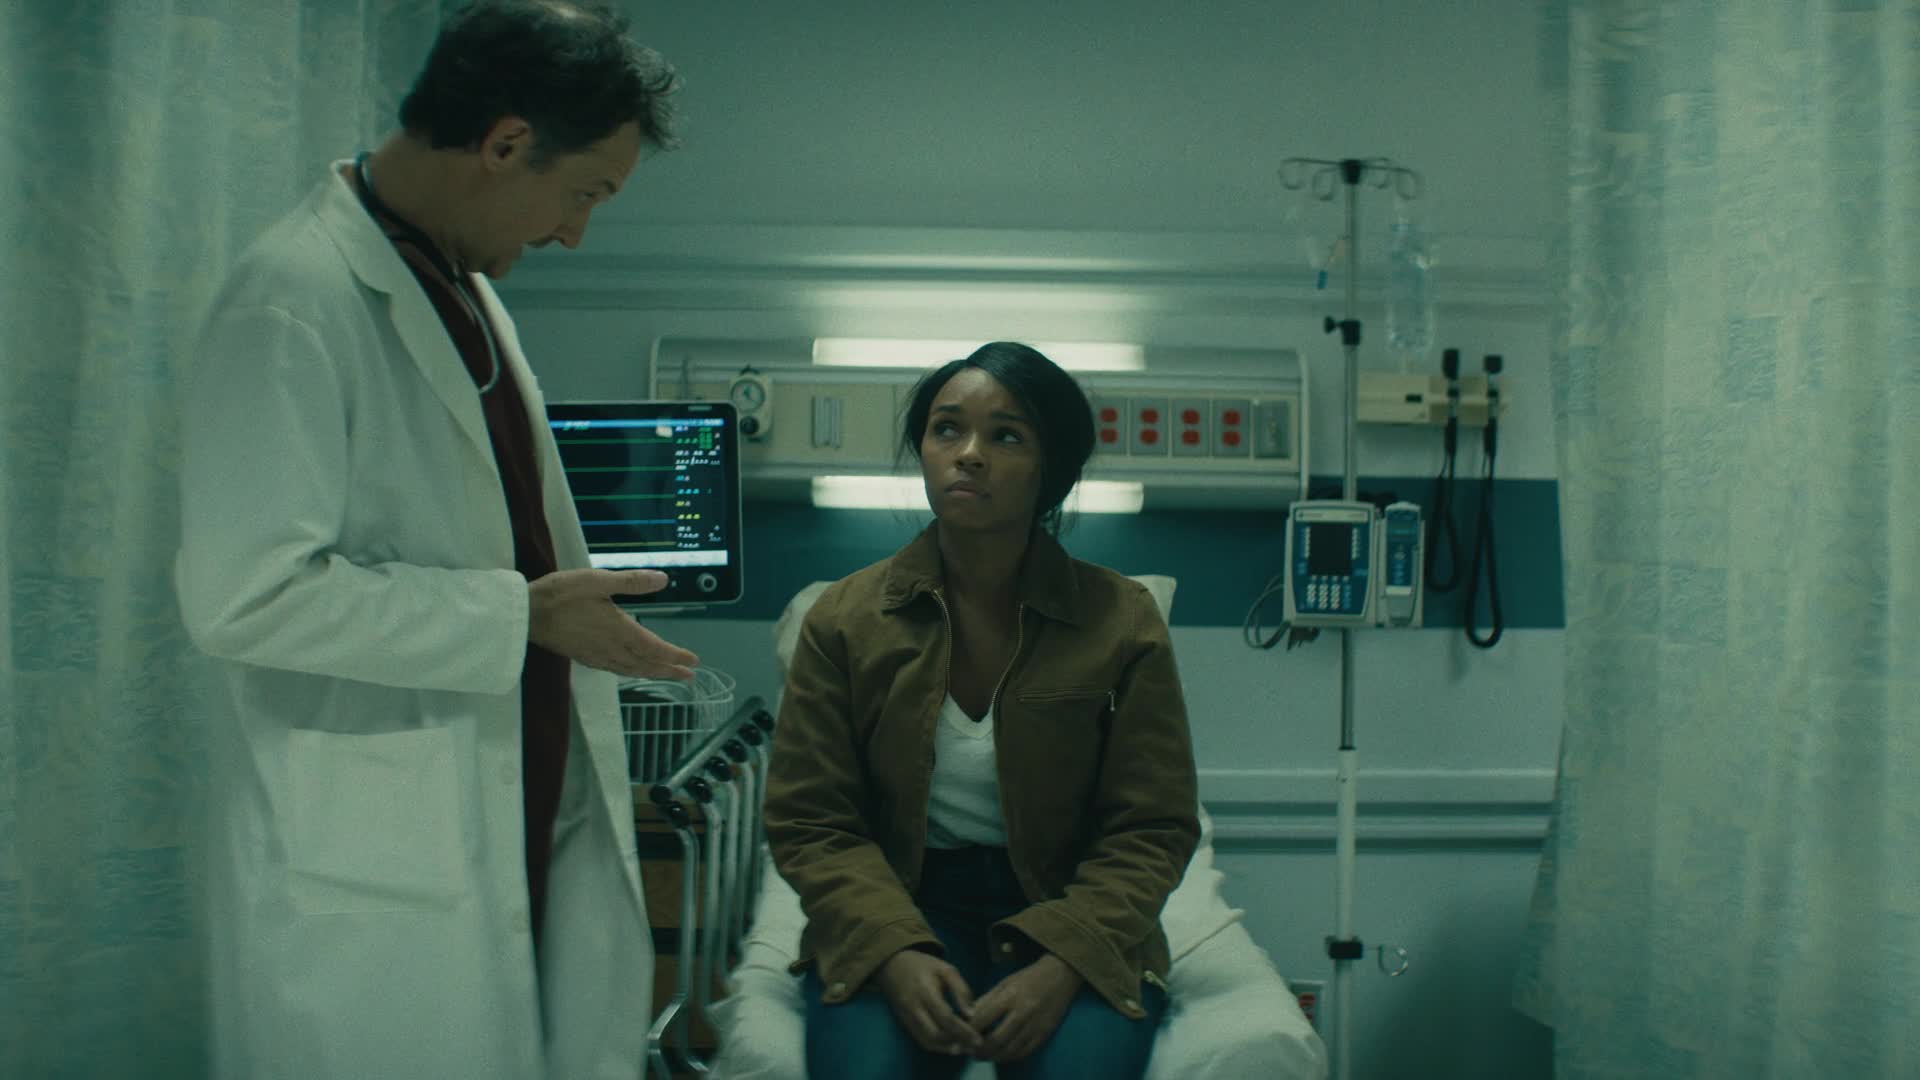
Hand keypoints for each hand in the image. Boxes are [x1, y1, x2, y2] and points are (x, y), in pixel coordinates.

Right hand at [527, 569, 698, 679]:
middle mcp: (611, 648)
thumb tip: (663, 579)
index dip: (676, 656)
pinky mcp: (584, 657)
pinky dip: (630, 672)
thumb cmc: (561, 594)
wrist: (527, 615)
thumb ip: (632, 581)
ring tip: (667, 675)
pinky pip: (615, 670)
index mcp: (619, 630)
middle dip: (670, 670)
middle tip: (689, 677)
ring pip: (631, 670)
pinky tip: (630, 670)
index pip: (655, 648)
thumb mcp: (598, 580)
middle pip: (646, 664)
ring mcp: (597, 656)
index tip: (693, 661)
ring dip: (652, 674)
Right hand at [872, 948, 980, 1056]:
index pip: (946, 1018)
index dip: (963, 1032)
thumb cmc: (924, 966)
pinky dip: (936, 1046)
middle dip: (956, 1043)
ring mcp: (906, 1017)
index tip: (978, 1040)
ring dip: (947, 1048)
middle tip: (973, 1046)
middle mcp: (913, 1007)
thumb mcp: (946, 970)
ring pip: (927, 1042)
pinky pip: (920, 1040)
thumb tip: (971, 1014)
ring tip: (964, 1048)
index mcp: (926, 990)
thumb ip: (961, 990)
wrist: (893, 965)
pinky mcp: (903, 1023)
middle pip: (935, 1034)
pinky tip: (950, 1045)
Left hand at [969, 953, 1082, 1062]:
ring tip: (983, 1056)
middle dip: (980, 1050)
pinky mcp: (1045, 1033)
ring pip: (1010, 1050)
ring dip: (993, 1057)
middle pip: (996, 1040)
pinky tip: (1002, 1056)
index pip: (983, 1019)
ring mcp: (1035, 1024)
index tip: (962, 1035)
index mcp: (1010, 995)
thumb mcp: (1005, 982)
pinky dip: (1011, 1057)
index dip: (970, 1030)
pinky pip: (1025, 1051)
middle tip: (971, 1052)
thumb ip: (987, 1000)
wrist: (1061, 975)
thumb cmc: (1029, 978)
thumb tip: (969, 1018)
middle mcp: (1023, 1011)